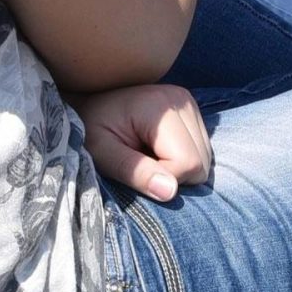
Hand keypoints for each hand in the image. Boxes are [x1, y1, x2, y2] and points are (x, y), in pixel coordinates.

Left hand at [70, 83, 211, 200]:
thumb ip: (134, 172)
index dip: (163, 179)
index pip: (187, 163)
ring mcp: (190, 104)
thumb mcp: (101, 152)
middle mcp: (182, 101)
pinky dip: (181, 160)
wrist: (87, 99)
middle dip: (172, 176)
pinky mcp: (191, 111)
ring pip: (204, 160)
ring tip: (146, 155)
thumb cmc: (89, 127)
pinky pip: (201, 152)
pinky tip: (157, 150)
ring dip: (177, 169)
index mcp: (160, 107)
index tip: (134, 169)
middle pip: (200, 164)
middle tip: (139, 162)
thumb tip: (170, 192)